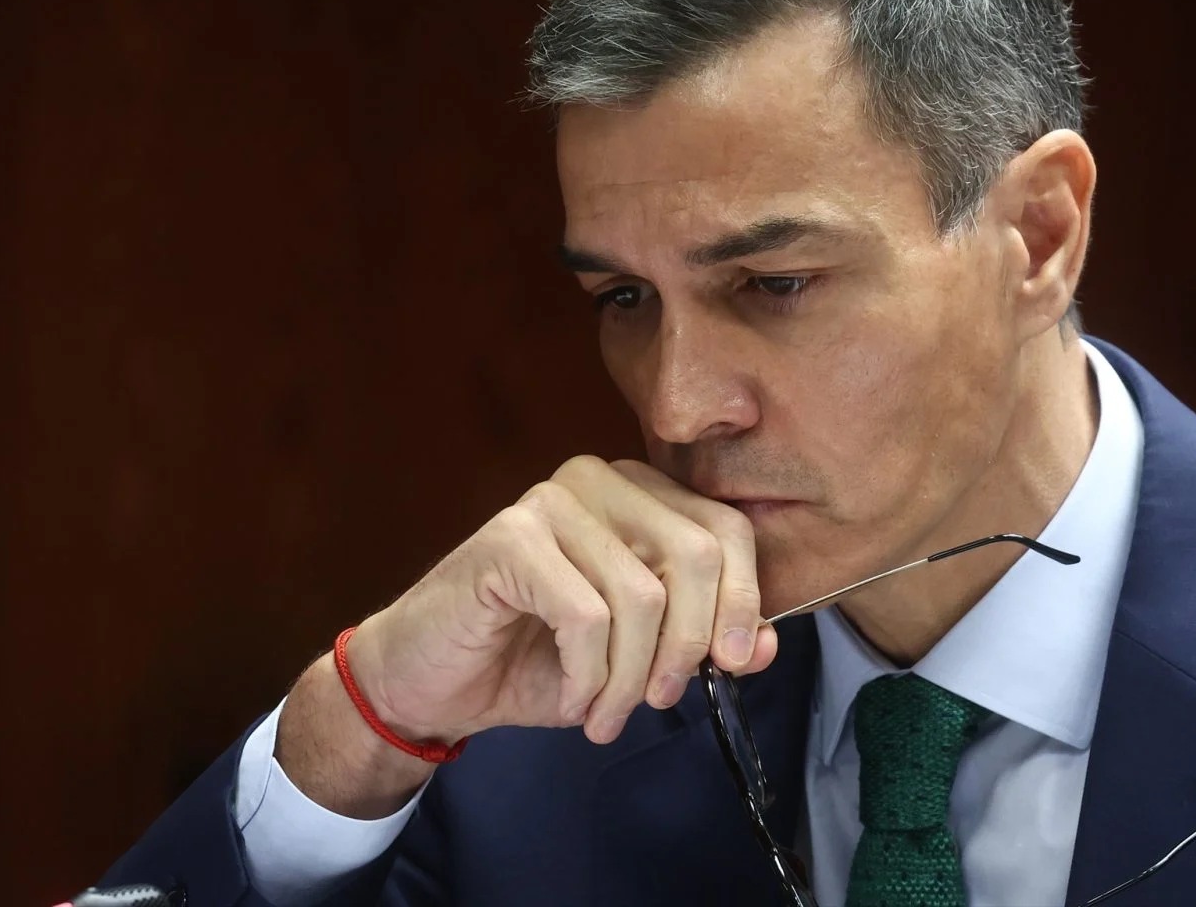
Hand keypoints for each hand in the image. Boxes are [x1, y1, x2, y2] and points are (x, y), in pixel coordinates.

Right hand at [345, 456, 776, 746]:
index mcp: (639, 494)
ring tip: (606, 715)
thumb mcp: (636, 660)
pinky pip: (587, 615)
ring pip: (642, 595)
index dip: (743, 599)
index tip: (732, 665)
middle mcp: (600, 480)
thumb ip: (704, 644)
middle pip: (695, 554)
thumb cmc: (535, 661)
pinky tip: (573, 699)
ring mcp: (551, 501)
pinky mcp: (509, 537)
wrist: (429, 681)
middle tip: (661, 700)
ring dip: (630, 678)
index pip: (726, 529)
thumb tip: (766, 645)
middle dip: (689, 644)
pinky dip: (589, 675)